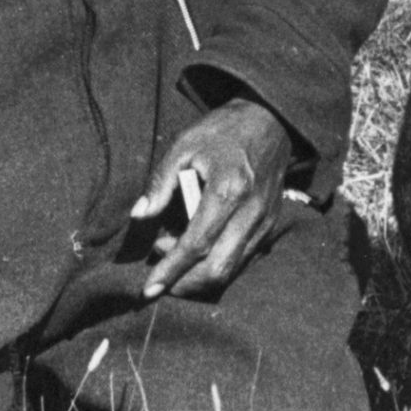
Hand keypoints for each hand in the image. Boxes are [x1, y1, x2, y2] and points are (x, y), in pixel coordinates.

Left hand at [129, 99, 291, 299]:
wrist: (270, 121)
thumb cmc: (223, 131)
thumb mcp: (185, 145)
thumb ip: (161, 182)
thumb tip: (140, 215)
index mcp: (228, 190)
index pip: (196, 244)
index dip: (170, 269)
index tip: (147, 288)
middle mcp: (251, 212)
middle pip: (217, 268)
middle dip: (185, 284)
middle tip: (160, 282)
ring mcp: (265, 221)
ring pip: (232, 269)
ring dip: (200, 278)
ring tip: (174, 263)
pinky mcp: (270, 225)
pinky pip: (243, 258)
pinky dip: (217, 265)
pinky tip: (198, 255)